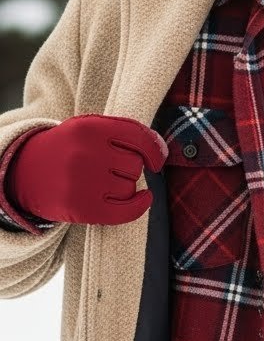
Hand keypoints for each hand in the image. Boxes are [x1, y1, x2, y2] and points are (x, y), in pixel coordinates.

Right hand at [5, 114, 167, 225]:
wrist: (25, 171)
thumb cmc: (67, 148)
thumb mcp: (87, 128)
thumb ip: (123, 132)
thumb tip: (161, 151)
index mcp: (88, 127)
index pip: (138, 137)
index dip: (154, 150)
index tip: (157, 160)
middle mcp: (85, 153)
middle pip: (134, 165)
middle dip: (130, 168)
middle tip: (111, 169)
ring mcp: (81, 182)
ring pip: (129, 188)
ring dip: (125, 187)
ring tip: (105, 183)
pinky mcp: (80, 208)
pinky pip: (125, 212)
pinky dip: (138, 207)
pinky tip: (142, 199)